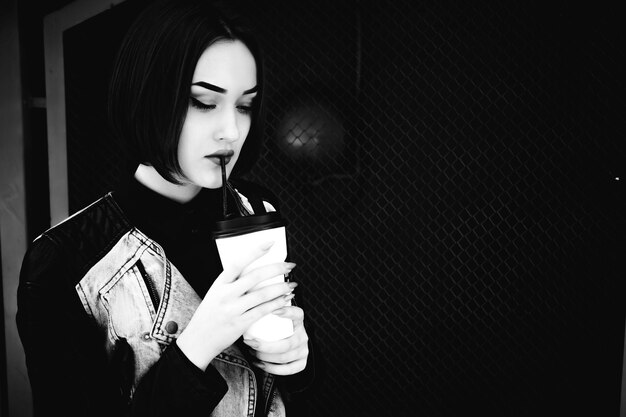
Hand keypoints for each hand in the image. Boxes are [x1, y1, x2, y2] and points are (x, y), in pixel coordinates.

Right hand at [176, 242, 296, 370]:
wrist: (197, 341)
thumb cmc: (208, 317)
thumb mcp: (215, 294)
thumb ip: (231, 284)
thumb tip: (254, 273)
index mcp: (219, 284)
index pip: (238, 263)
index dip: (255, 252)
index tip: (270, 243)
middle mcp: (225, 295)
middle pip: (255, 276)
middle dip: (277, 269)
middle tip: (289, 266)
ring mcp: (232, 310)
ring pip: (262, 294)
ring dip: (281, 288)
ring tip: (291, 284)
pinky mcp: (240, 324)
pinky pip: (263, 311)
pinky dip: (277, 304)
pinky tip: (285, 300)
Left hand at [243, 306, 308, 374]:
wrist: (286, 342)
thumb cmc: (274, 326)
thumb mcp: (272, 315)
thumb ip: (265, 304)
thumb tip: (249, 295)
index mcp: (298, 320)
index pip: (297, 314)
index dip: (287, 313)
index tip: (273, 311)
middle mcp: (303, 335)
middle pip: (287, 344)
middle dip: (265, 346)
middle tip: (250, 343)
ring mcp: (304, 350)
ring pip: (284, 358)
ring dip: (265, 357)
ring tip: (252, 351)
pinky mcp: (302, 363)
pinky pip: (288, 369)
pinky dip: (271, 368)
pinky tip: (259, 363)